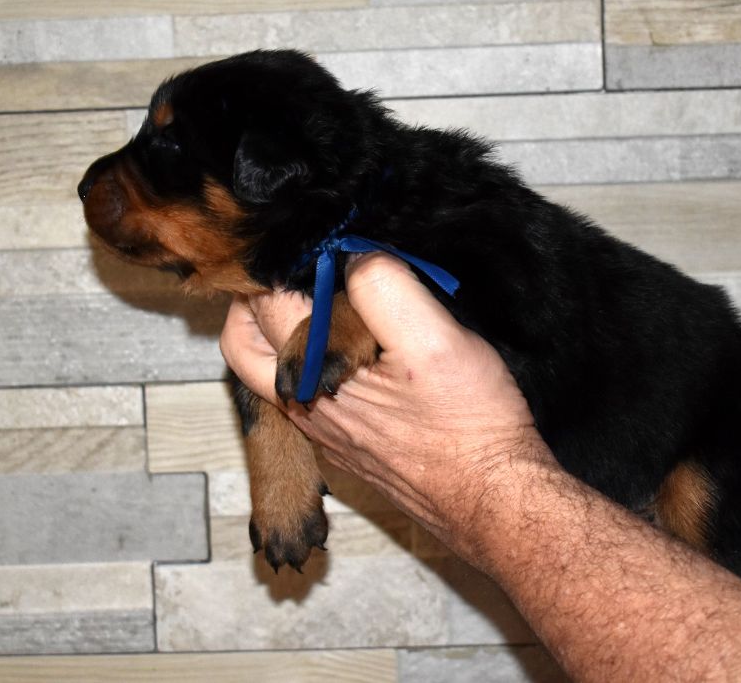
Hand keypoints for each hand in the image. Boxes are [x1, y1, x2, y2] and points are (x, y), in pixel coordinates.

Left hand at [221, 252, 543, 550]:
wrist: (494, 497)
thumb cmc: (469, 423)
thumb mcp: (434, 338)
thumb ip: (383, 288)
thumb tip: (351, 256)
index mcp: (313, 373)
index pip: (264, 303)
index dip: (283, 262)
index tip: (314, 243)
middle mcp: (305, 406)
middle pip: (245, 343)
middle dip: (260, 299)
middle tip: (298, 268)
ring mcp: (323, 431)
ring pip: (271, 374)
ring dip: (281, 333)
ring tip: (326, 302)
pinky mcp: (347, 446)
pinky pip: (307, 397)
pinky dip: (313, 364)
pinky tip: (357, 352)